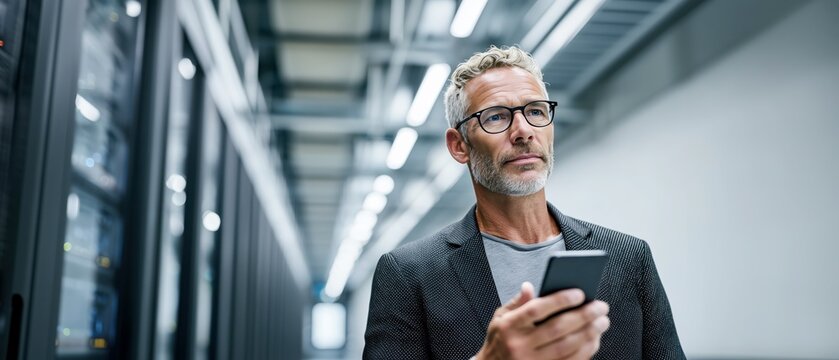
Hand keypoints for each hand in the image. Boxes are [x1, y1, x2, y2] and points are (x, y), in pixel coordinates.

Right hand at [475, 282, 609, 359]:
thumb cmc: (499, 340)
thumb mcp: (499, 318)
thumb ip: (517, 302)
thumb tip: (530, 286)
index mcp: (509, 326)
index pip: (536, 309)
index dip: (559, 300)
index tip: (580, 293)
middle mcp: (520, 345)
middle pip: (557, 328)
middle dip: (583, 316)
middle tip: (601, 307)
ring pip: (567, 347)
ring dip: (589, 334)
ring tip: (602, 322)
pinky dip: (585, 351)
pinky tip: (594, 340)